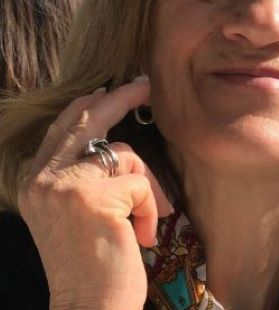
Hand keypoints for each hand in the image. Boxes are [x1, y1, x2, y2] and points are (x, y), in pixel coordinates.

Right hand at [18, 77, 171, 309]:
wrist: (86, 308)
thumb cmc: (89, 260)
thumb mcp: (75, 210)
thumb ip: (82, 174)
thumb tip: (109, 140)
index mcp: (35, 179)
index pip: (63, 127)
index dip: (89, 105)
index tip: (109, 90)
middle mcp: (44, 178)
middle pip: (88, 121)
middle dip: (120, 97)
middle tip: (144, 83)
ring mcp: (66, 186)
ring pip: (125, 155)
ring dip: (146, 185)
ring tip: (147, 217)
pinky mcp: (96, 199)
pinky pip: (141, 184)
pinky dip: (151, 207)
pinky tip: (143, 234)